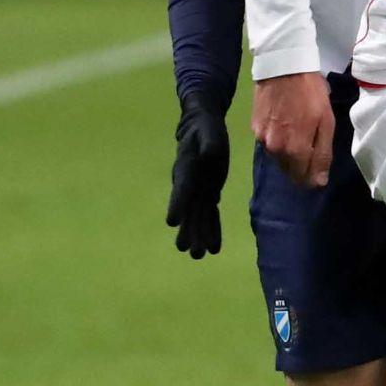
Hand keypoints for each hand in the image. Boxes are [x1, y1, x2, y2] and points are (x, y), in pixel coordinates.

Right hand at [166, 92, 229, 258]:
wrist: (202, 130)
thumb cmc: (205, 129)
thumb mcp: (209, 133)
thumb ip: (209, 143)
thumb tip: (210, 152)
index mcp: (186, 169)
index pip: (182, 189)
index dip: (177, 204)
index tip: (172, 221)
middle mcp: (189, 184)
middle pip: (188, 210)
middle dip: (189, 230)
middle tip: (187, 250)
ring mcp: (198, 191)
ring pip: (198, 217)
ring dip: (199, 235)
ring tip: (199, 256)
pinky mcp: (208, 193)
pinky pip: (209, 214)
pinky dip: (211, 230)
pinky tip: (213, 248)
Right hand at [252, 71, 333, 187]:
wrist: (283, 66)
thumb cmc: (310, 93)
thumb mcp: (326, 122)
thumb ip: (322, 155)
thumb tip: (318, 182)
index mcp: (294, 150)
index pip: (304, 179)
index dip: (314, 176)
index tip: (320, 166)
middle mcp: (275, 150)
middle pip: (290, 171)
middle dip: (302, 165)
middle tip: (312, 144)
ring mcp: (261, 139)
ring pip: (279, 158)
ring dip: (290, 153)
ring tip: (299, 132)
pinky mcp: (254, 128)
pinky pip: (269, 144)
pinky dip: (279, 140)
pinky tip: (286, 125)